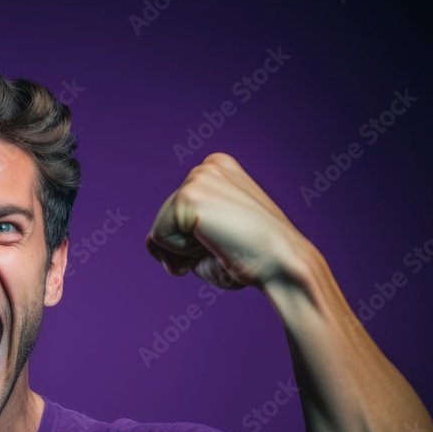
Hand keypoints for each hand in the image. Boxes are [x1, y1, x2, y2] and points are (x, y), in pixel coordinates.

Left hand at [146, 152, 309, 289]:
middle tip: (228, 246)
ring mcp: (197, 178)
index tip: (228, 241)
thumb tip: (148, 241)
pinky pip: (158, 239)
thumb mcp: (213, 237)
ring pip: (158, 231)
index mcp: (217, 169)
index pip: (176, 213)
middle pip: (164, 221)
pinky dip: (183, 253)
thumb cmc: (254, 259)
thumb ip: (181, 232)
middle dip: (185, 248)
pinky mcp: (187, 197)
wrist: (284, 264)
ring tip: (224, 244)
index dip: (191, 241)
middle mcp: (206, 166)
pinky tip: (216, 243)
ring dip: (186, 252)